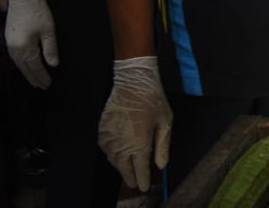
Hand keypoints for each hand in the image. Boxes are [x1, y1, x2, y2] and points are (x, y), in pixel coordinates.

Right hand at [4, 0, 57, 88]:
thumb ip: (50, 49)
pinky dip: (22, 64)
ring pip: (19, 64)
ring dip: (27, 72)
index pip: (35, 66)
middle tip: (42, 86)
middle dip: (34, 78)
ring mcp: (10, 44)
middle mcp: (14, 49)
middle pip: (25, 68)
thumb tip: (53, 65)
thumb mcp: (48, 30)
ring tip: (35, 80)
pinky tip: (26, 66)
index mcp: (25, 47)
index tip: (48, 84)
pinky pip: (15, 58)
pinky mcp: (9, 39)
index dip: (42, 76)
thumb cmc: (37, 11)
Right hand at [98, 57, 172, 191]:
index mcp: (139, 142)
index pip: (139, 168)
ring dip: (120, 167)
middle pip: (124, 167)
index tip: (144, 187)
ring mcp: (109, 137)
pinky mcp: (102, 129)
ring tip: (127, 171)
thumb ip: (163, 145)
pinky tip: (116, 156)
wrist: (133, 81)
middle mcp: (122, 143)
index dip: (142, 179)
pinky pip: (105, 149)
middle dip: (129, 177)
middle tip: (134, 183)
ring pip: (113, 160)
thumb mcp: (166, 122)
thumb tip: (161, 165)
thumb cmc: (153, 100)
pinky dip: (111, 155)